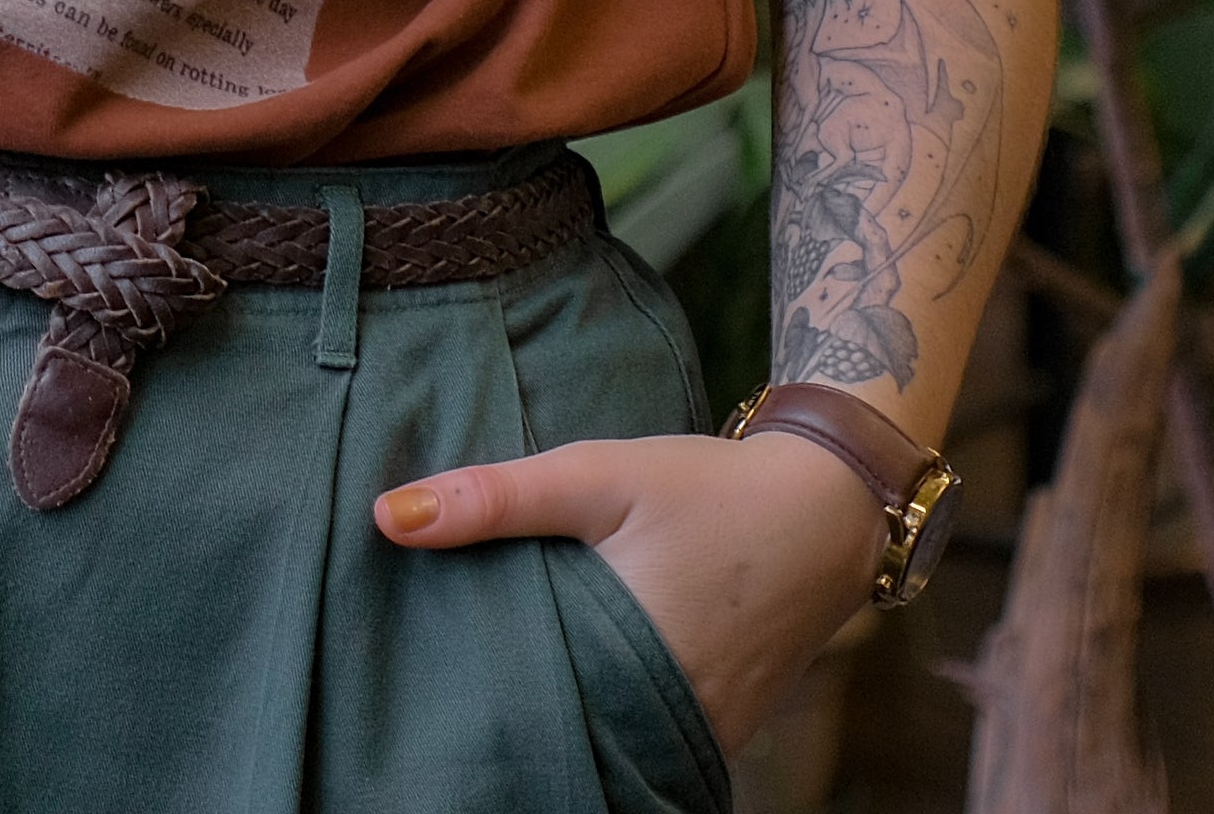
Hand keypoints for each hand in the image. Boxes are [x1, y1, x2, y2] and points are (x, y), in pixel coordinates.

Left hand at [375, 426, 885, 751]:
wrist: (826, 508)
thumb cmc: (706, 490)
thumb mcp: (596, 476)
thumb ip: (496, 499)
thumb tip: (387, 517)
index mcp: (630, 667)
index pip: (526, 712)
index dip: (473, 700)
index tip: (425, 679)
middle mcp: (668, 718)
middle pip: (564, 731)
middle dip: (509, 707)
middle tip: (447, 673)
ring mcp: (701, 733)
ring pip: (606, 737)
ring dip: (561, 710)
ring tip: (496, 672)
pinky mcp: (720, 726)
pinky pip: (647, 734)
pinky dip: (608, 709)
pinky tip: (569, 674)